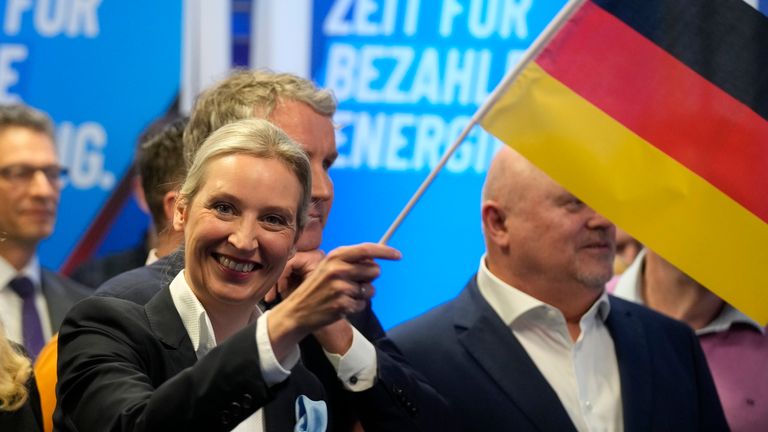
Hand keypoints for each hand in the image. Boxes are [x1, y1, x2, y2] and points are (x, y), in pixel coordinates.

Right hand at [267, 243, 399, 357]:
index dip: (385, 252)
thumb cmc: (317, 288)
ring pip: (370, 290)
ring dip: (362, 295)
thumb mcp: (328, 267)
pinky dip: (355, 307)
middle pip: (374, 271)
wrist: (297, 311)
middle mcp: (338, 269)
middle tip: (355, 283)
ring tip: (344, 296)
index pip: (366, 249)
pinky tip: (341, 306)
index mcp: (335, 256)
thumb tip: (376, 261)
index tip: (398, 255)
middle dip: (370, 278)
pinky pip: (362, 305)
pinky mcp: (343, 304)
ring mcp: (340, 287)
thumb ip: (350, 262)